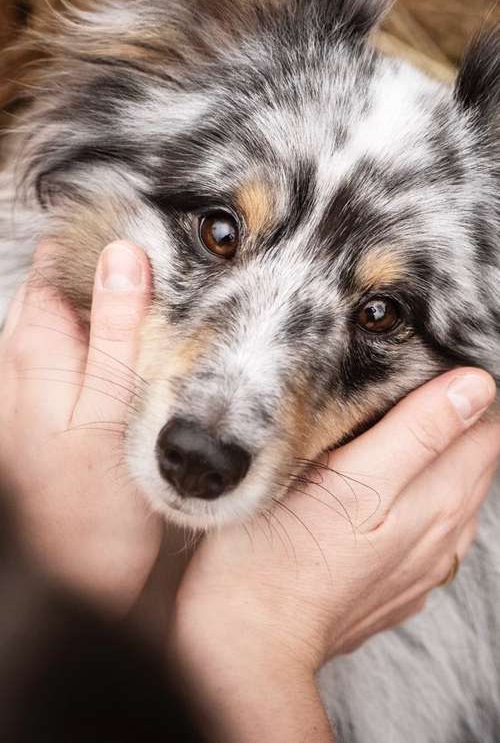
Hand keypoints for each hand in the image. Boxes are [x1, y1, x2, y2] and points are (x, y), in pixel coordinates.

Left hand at [0, 241, 161, 612]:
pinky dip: (107, 344)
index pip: (55, 266)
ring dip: (109, 306)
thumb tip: (127, 256)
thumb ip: (115, 332)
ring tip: (161, 296)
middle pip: (62, 291)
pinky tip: (140, 353)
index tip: (143, 220)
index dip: (94, 238)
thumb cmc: (88, 513)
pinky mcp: (53, 419)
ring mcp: (36, 393)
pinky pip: (77, 361)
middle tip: (166, 256)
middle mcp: (24, 366)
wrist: (72, 590)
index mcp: (34, 353)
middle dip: (105, 268)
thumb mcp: (109, 413)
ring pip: (71, 326)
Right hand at [175, 370, 497, 741]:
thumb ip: (417, 433)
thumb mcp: (350, 481)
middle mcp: (442, 537)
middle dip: (457, 419)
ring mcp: (419, 567)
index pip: (485, 429)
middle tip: (411, 383)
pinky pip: (429, 529)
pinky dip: (421, 496)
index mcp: (437, 501)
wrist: (247, 645)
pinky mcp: (393, 585)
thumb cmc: (281, 556)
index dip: (466, 390)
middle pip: (475, 460)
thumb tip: (475, 388)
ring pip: (452, 495)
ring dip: (439, 457)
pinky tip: (385, 489)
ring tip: (398, 426)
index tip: (431, 363)